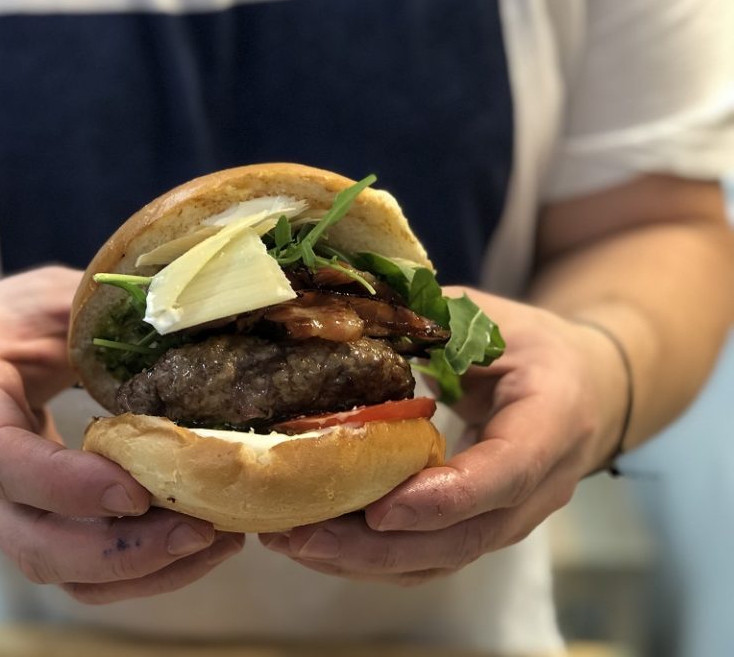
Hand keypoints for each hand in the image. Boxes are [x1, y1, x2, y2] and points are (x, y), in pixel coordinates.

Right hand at [0, 267, 243, 601]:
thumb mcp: (35, 300)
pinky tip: (195, 544)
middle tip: (199, 529)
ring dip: (142, 571)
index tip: (136, 491)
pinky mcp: (35, 527)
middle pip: (35, 546)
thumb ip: (92, 309)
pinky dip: (140, 571)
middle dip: (124, 552)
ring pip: (62, 571)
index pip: (1, 464)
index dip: (67, 487)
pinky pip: (81, 571)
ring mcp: (3, 514)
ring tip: (215, 541)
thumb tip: (175, 314)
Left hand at [260, 289, 626, 583]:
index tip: (382, 508)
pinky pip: (429, 560)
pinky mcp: (481, 530)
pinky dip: (371, 560)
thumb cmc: (532, 346)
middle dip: (378, 545)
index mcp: (552, 421)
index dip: (446, 497)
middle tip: (304, 534)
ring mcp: (511, 519)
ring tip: (291, 541)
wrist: (586, 389)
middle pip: (463, 538)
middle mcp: (539, 486)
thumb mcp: (492, 319)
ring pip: (440, 560)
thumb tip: (350, 316)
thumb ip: (431, 321)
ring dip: (362, 561)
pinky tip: (316, 543)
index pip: (506, 473)